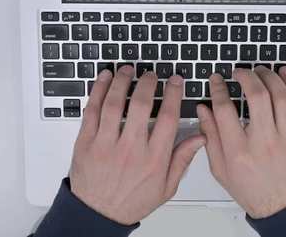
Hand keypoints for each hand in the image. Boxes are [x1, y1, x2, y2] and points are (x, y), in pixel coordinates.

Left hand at [69, 66, 206, 224]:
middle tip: (150, 74)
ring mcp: (105, 145)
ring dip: (121, 81)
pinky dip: (97, 91)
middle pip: (140, 105)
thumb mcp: (165, 187)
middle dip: (147, 83)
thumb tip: (199, 138)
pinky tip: (105, 79)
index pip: (167, 117)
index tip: (175, 81)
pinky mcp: (85, 143)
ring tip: (128, 70)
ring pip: (113, 103)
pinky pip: (91, 111)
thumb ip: (182, 159)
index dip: (173, 94)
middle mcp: (130, 150)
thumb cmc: (130, 201)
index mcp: (153, 159)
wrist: (97, 215)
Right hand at [198, 66, 285, 218]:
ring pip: (281, 96)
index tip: (217, 80)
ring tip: (260, 70)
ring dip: (270, 77)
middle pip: (257, 96)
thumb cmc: (252, 188)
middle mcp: (264, 142)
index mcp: (239, 151)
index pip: (225, 109)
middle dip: (247, 76)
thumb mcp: (220, 169)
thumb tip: (204, 110)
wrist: (283, 206)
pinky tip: (284, 75)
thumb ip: (211, 137)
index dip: (218, 89)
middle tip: (240, 72)